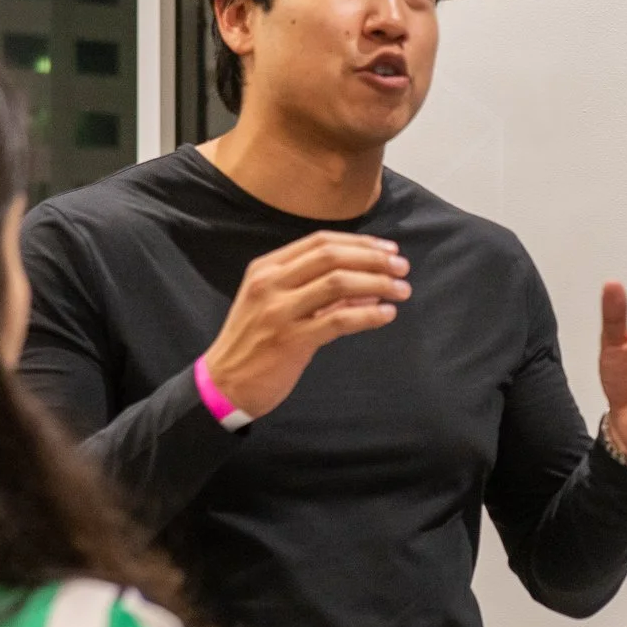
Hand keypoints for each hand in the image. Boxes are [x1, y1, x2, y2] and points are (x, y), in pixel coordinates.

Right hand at [205, 231, 412, 418]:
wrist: (224, 384)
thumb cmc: (254, 342)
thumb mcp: (275, 305)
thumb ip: (316, 292)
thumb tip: (367, 288)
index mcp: (266, 268)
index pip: (320, 241)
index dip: (360, 242)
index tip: (388, 249)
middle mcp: (270, 283)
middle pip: (332, 256)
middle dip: (373, 259)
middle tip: (402, 268)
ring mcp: (279, 311)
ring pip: (338, 283)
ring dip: (377, 284)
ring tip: (401, 291)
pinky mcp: (291, 340)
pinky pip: (339, 320)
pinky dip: (368, 315)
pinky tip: (386, 315)